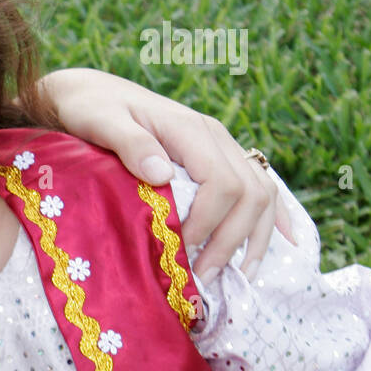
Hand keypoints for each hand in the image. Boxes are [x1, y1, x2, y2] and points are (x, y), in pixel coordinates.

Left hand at [39, 68, 294, 282]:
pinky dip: (272, 216)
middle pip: (251, 193)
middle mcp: (214, 137)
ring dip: (254, 237)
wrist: (88, 94)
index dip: (208, 223)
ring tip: (238, 276)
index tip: (181, 251)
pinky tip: (283, 242)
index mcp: (190, 130)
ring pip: (263, 193)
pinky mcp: (217, 158)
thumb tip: (162, 174)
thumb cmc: (88, 108)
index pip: (222, 184)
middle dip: (232, 240)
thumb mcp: (99, 121)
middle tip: (203, 277)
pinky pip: (258, 185)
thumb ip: (130, 144)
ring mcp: (220, 147)